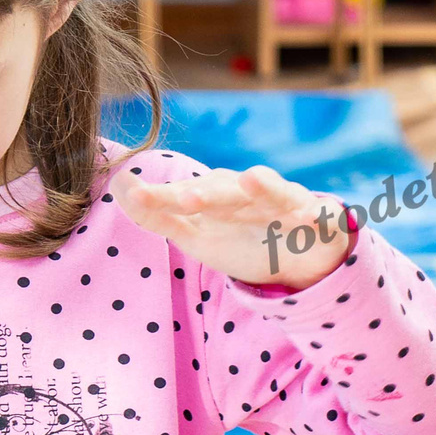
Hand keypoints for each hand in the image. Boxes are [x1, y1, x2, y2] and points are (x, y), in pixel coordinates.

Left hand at [113, 164, 350, 289]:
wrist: (299, 254)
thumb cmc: (240, 237)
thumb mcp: (194, 234)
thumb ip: (156, 215)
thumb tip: (118, 185)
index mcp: (217, 195)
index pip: (186, 195)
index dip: (164, 198)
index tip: (137, 196)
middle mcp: (247, 192)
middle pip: (225, 192)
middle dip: (208, 194)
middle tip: (187, 198)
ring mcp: (283, 202)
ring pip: (272, 192)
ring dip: (263, 186)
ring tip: (251, 180)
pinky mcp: (315, 217)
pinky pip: (316, 215)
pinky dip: (315, 214)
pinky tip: (309, 216)